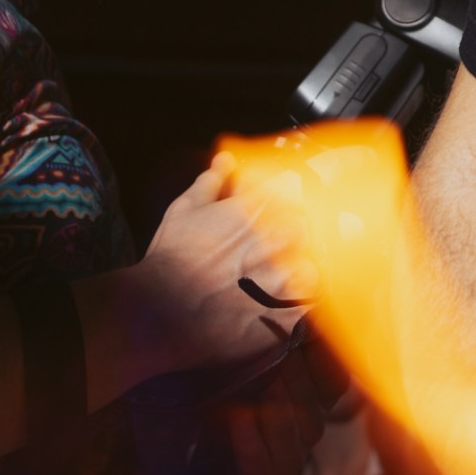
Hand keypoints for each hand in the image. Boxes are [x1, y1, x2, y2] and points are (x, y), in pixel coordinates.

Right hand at [126, 160, 311, 379]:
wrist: (162, 312)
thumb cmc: (171, 259)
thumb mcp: (184, 210)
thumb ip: (210, 182)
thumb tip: (225, 160)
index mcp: (258, 209)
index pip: (293, 191)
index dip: (286, 201)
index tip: (276, 212)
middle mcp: (279, 239)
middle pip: (307, 229)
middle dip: (294, 237)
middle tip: (273, 252)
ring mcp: (286, 277)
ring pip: (313, 267)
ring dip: (300, 271)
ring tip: (277, 283)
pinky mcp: (287, 313)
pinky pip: (310, 304)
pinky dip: (300, 305)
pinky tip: (281, 307)